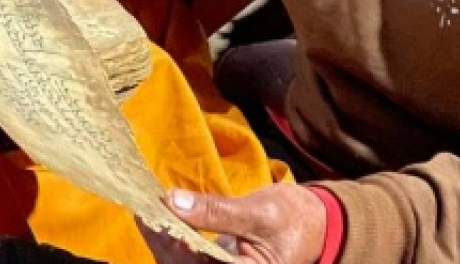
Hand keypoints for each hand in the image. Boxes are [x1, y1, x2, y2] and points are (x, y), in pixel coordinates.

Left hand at [141, 185, 326, 263]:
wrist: (314, 226)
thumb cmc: (294, 218)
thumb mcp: (259, 211)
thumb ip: (217, 211)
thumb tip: (174, 201)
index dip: (173, 243)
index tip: (154, 214)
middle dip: (161, 239)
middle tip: (144, 206)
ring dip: (161, 240)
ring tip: (147, 210)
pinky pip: (185, 259)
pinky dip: (169, 241)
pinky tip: (158, 219)